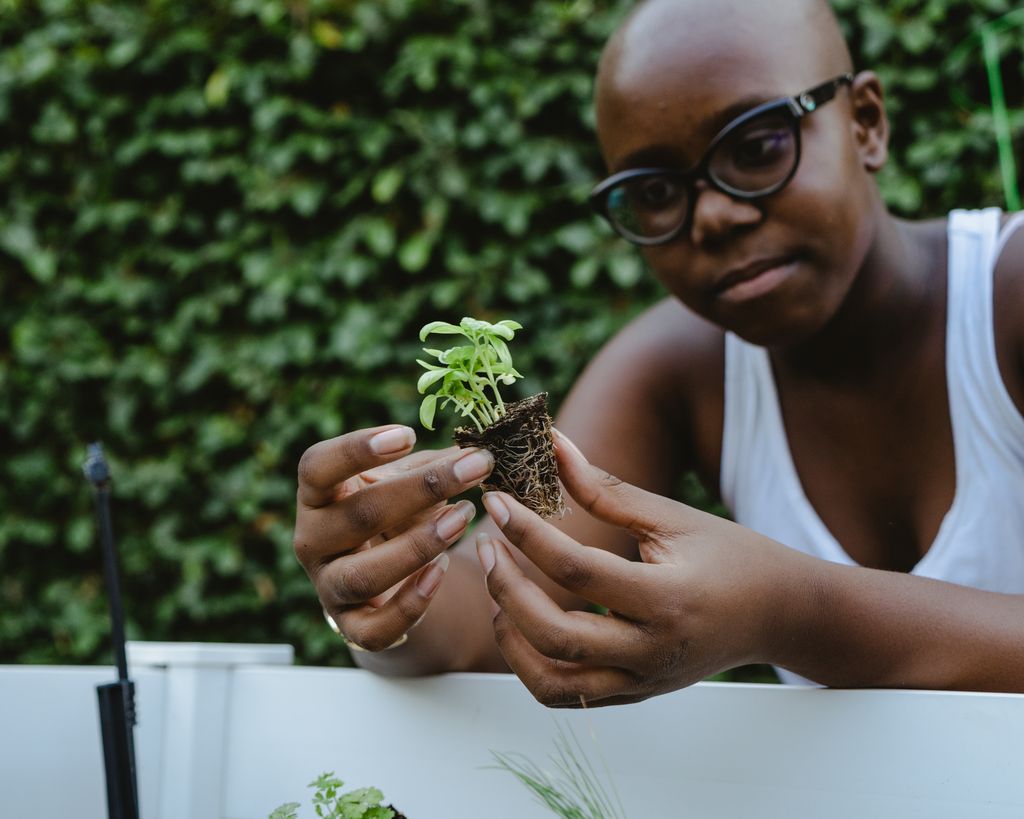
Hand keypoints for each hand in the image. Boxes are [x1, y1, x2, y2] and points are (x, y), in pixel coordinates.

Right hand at [294, 425, 493, 651]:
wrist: (386, 579)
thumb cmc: (395, 514)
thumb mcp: (404, 483)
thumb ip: (428, 467)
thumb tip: (474, 451)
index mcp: (317, 495)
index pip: (318, 467)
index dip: (357, 449)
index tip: (407, 434)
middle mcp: (312, 540)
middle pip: (358, 515)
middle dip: (421, 490)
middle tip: (474, 468)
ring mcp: (328, 586)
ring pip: (363, 575)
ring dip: (419, 546)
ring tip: (464, 516)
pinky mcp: (350, 627)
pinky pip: (375, 628)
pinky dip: (411, 603)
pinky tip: (442, 570)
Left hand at [475, 429, 802, 705]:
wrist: (780, 614)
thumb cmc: (732, 555)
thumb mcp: (672, 516)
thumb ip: (606, 489)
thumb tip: (553, 447)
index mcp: (668, 599)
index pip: (578, 570)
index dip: (527, 533)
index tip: (496, 502)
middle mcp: (653, 650)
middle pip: (556, 636)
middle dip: (506, 588)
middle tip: (485, 545)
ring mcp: (642, 681)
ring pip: (554, 682)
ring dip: (511, 637)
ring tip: (496, 588)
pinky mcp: (634, 693)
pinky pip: (568, 695)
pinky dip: (531, 664)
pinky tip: (519, 622)